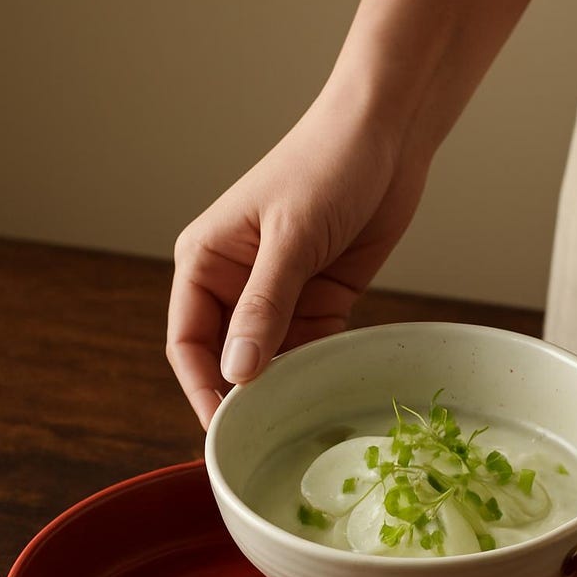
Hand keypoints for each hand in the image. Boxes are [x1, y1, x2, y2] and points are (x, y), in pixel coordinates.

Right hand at [166, 89, 427, 427]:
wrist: (388, 133)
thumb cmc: (327, 165)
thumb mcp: (291, 238)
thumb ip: (264, 308)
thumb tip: (236, 374)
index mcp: (206, 261)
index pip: (188, 343)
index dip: (201, 389)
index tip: (222, 431)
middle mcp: (234, 284)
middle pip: (225, 361)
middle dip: (240, 398)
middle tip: (260, 443)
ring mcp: (278, 296)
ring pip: (269, 362)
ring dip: (280, 390)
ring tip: (296, 425)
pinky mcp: (319, 301)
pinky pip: (308, 350)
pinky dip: (314, 371)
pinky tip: (324, 392)